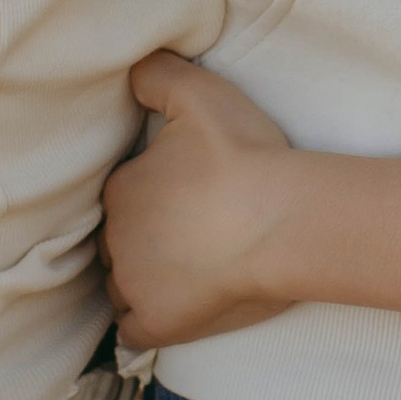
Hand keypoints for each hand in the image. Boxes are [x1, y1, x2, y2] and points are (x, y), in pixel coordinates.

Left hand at [104, 52, 305, 346]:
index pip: (124, 195)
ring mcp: (134, 286)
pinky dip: (146, 322)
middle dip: (146, 238)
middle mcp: (116, 239)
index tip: (190, 195)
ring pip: (122, 285)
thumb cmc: (246, 156)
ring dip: (144, 279)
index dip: (154, 195)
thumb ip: (157, 74)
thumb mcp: (200, 93)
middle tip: (195, 233)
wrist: (285, 220)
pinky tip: (171, 311)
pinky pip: (132, 331)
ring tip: (188, 271)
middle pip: (120, 241)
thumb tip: (130, 68)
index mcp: (122, 187)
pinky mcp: (156, 324)